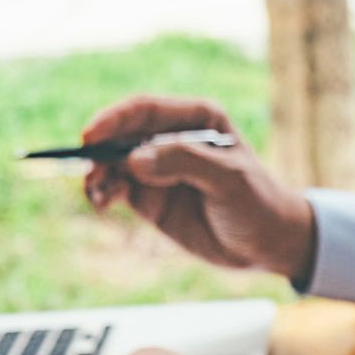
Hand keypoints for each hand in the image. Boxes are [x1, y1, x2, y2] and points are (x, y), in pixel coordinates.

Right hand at [81, 96, 317, 280]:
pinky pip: (117, 189)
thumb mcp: (228, 179)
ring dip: (98, 173)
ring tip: (95, 191)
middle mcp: (172, 139)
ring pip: (115, 163)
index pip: (146, 110)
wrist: (267, 244)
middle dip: (100, 148)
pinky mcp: (150, 198)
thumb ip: (183, 162)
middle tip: (87, 167)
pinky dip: (104, 192)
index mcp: (196, 119)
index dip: (114, 119)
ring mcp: (158, 169)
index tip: (91, 135)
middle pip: (123, 134)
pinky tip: (100, 201)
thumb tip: (133, 159)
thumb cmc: (257, 202)